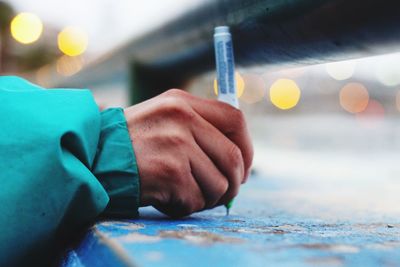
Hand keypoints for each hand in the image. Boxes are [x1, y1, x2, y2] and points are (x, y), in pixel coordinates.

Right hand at [124, 89, 252, 216]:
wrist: (89, 158)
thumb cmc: (130, 144)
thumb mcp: (162, 118)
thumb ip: (199, 129)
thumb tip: (239, 161)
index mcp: (182, 102)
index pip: (236, 120)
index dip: (247, 148)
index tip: (243, 168)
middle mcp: (182, 118)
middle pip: (233, 158)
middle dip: (233, 183)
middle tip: (224, 193)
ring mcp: (175, 144)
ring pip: (219, 184)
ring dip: (206, 198)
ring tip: (183, 194)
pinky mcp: (169, 172)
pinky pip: (195, 200)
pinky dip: (184, 206)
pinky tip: (165, 199)